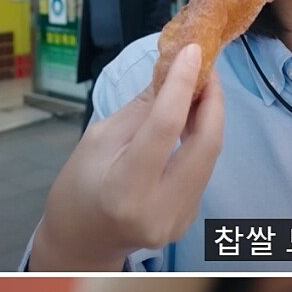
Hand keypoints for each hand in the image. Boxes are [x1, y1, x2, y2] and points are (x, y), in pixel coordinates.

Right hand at [31, 43, 225, 270]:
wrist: (83, 240)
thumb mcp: (99, 139)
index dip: (183, 84)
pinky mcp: (189, 219)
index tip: (191, 51)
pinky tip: (192, 120)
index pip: (165, 127)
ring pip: (210, 157)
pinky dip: (201, 139)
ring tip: (200, 86)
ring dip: (210, 117)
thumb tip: (173, 70)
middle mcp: (159, 210)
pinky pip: (203, 170)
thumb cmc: (79, 186)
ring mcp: (178, 220)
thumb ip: (142, 109)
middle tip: (207, 67)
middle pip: (205, 145)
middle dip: (212, 100)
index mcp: (125, 191)